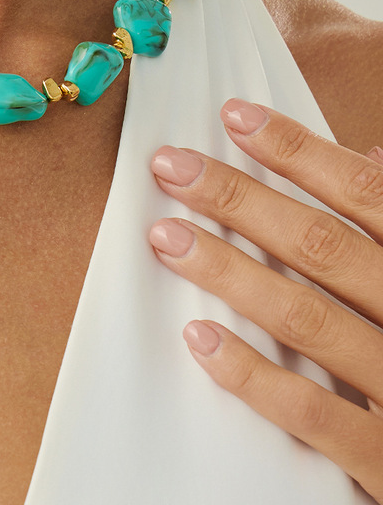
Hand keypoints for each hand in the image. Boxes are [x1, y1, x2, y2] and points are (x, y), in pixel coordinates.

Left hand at [148, 98, 382, 501]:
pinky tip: (198, 337)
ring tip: (165, 236)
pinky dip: (253, 374)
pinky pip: (312, 413)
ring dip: (229, 272)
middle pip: (320, 245)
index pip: (363, 191)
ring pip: (306, 318)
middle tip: (169, 166)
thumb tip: (371, 151)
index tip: (234, 115)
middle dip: (239, 199)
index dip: (298, 149)